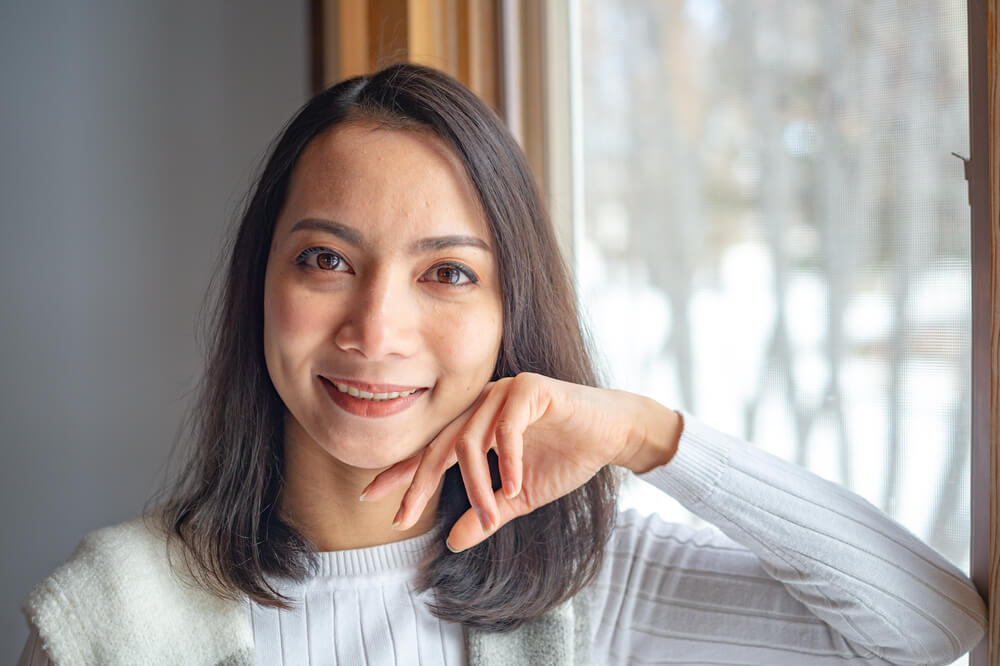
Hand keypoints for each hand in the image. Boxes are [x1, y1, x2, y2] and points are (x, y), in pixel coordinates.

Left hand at [359, 372, 681, 551]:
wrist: (612, 435)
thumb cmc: (566, 457)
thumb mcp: (519, 496)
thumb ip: (487, 514)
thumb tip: (451, 544)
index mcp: (476, 424)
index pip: (431, 449)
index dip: (402, 472)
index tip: (371, 497)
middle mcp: (483, 403)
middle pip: (440, 444)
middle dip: (418, 482)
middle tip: (402, 516)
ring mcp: (504, 392)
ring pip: (471, 440)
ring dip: (478, 484)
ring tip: (489, 513)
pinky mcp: (531, 388)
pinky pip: (507, 426)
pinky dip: (508, 459)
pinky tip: (515, 484)